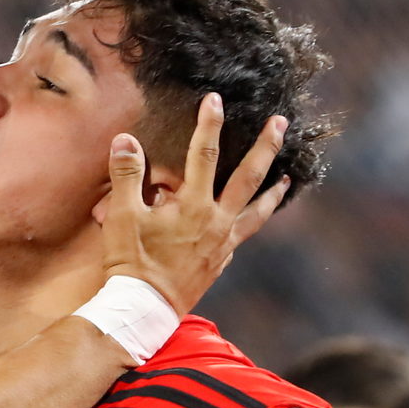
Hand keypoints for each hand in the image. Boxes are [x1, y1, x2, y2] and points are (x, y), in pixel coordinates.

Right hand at [98, 93, 290, 314]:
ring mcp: (224, 242)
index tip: (215, 100)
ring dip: (273, 190)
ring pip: (258, 209)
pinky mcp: (222, 260)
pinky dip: (255, 218)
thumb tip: (126, 140)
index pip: (205, 155)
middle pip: (249, 177)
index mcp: (194, 205)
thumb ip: (126, 175)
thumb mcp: (122, 215)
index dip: (209, 124)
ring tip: (287, 176)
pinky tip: (253, 215)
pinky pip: (246, 232)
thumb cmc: (132, 261)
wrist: (144, 307)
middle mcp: (217, 221)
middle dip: (266, 147)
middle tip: (281, 123)